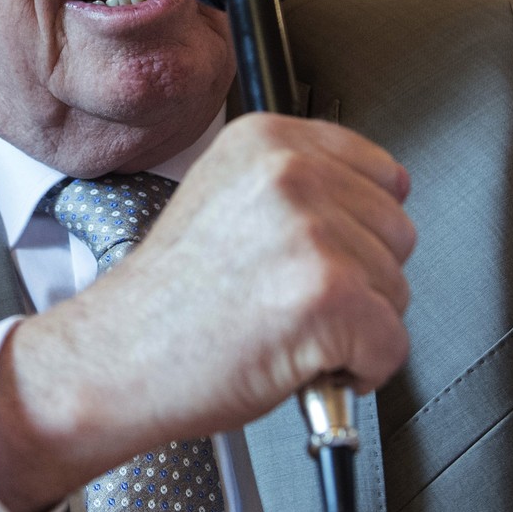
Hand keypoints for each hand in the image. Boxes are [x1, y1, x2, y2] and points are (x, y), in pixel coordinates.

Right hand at [0, 113, 414, 511]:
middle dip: (360, 281)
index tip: (316, 258)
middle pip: (398, 234)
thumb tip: (379, 201)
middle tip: (288, 302)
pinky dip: (360, 371)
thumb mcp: (225, 198)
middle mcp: (292, 172)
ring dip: (355, 327)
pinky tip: (301, 361)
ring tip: (284, 329)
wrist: (114, 360)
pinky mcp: (329, 296)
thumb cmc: (166, 300)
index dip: (359, 233)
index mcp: (268, 139)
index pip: (383, 176)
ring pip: (398, 291)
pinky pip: (391, 346)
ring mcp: (312, 232)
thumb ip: (299, 187)